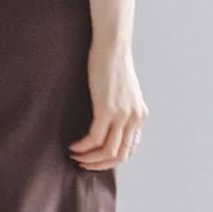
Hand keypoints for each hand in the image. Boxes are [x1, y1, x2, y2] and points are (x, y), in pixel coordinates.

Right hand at [68, 40, 147, 170]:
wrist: (112, 47)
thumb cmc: (114, 65)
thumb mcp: (124, 92)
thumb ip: (122, 109)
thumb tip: (109, 124)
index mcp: (140, 115)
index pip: (130, 148)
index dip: (112, 159)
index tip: (96, 159)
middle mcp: (134, 118)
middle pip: (119, 154)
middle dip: (100, 164)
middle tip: (83, 163)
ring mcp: (122, 115)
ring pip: (107, 151)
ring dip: (89, 158)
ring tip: (75, 156)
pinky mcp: (106, 110)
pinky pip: (94, 138)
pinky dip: (82, 146)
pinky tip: (73, 145)